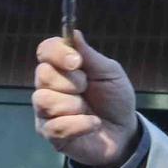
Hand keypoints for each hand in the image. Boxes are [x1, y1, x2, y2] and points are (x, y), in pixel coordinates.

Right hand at [32, 30, 137, 167]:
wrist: (125, 132)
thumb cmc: (115, 99)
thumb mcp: (110, 73)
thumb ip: (90, 55)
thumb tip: (73, 33)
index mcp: (61, 67)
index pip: (45, 51)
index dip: (57, 53)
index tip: (76, 61)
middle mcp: (48, 87)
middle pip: (42, 75)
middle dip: (70, 82)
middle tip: (86, 88)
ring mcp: (46, 112)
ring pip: (44, 100)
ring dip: (73, 104)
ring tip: (87, 109)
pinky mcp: (51, 135)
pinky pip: (56, 126)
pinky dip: (80, 124)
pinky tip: (92, 124)